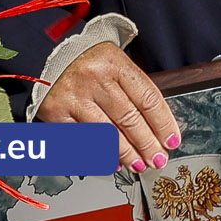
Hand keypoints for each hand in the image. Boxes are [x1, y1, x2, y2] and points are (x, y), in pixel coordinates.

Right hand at [37, 41, 182, 173]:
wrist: (48, 56)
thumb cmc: (88, 62)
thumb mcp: (115, 62)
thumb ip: (134, 88)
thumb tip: (156, 124)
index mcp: (115, 63)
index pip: (147, 98)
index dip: (163, 123)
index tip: (171, 140)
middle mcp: (95, 79)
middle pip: (129, 118)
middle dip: (147, 143)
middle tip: (157, 158)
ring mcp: (75, 97)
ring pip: (107, 133)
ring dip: (127, 153)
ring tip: (139, 164)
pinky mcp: (56, 113)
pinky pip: (82, 139)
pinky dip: (99, 154)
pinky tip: (112, 162)